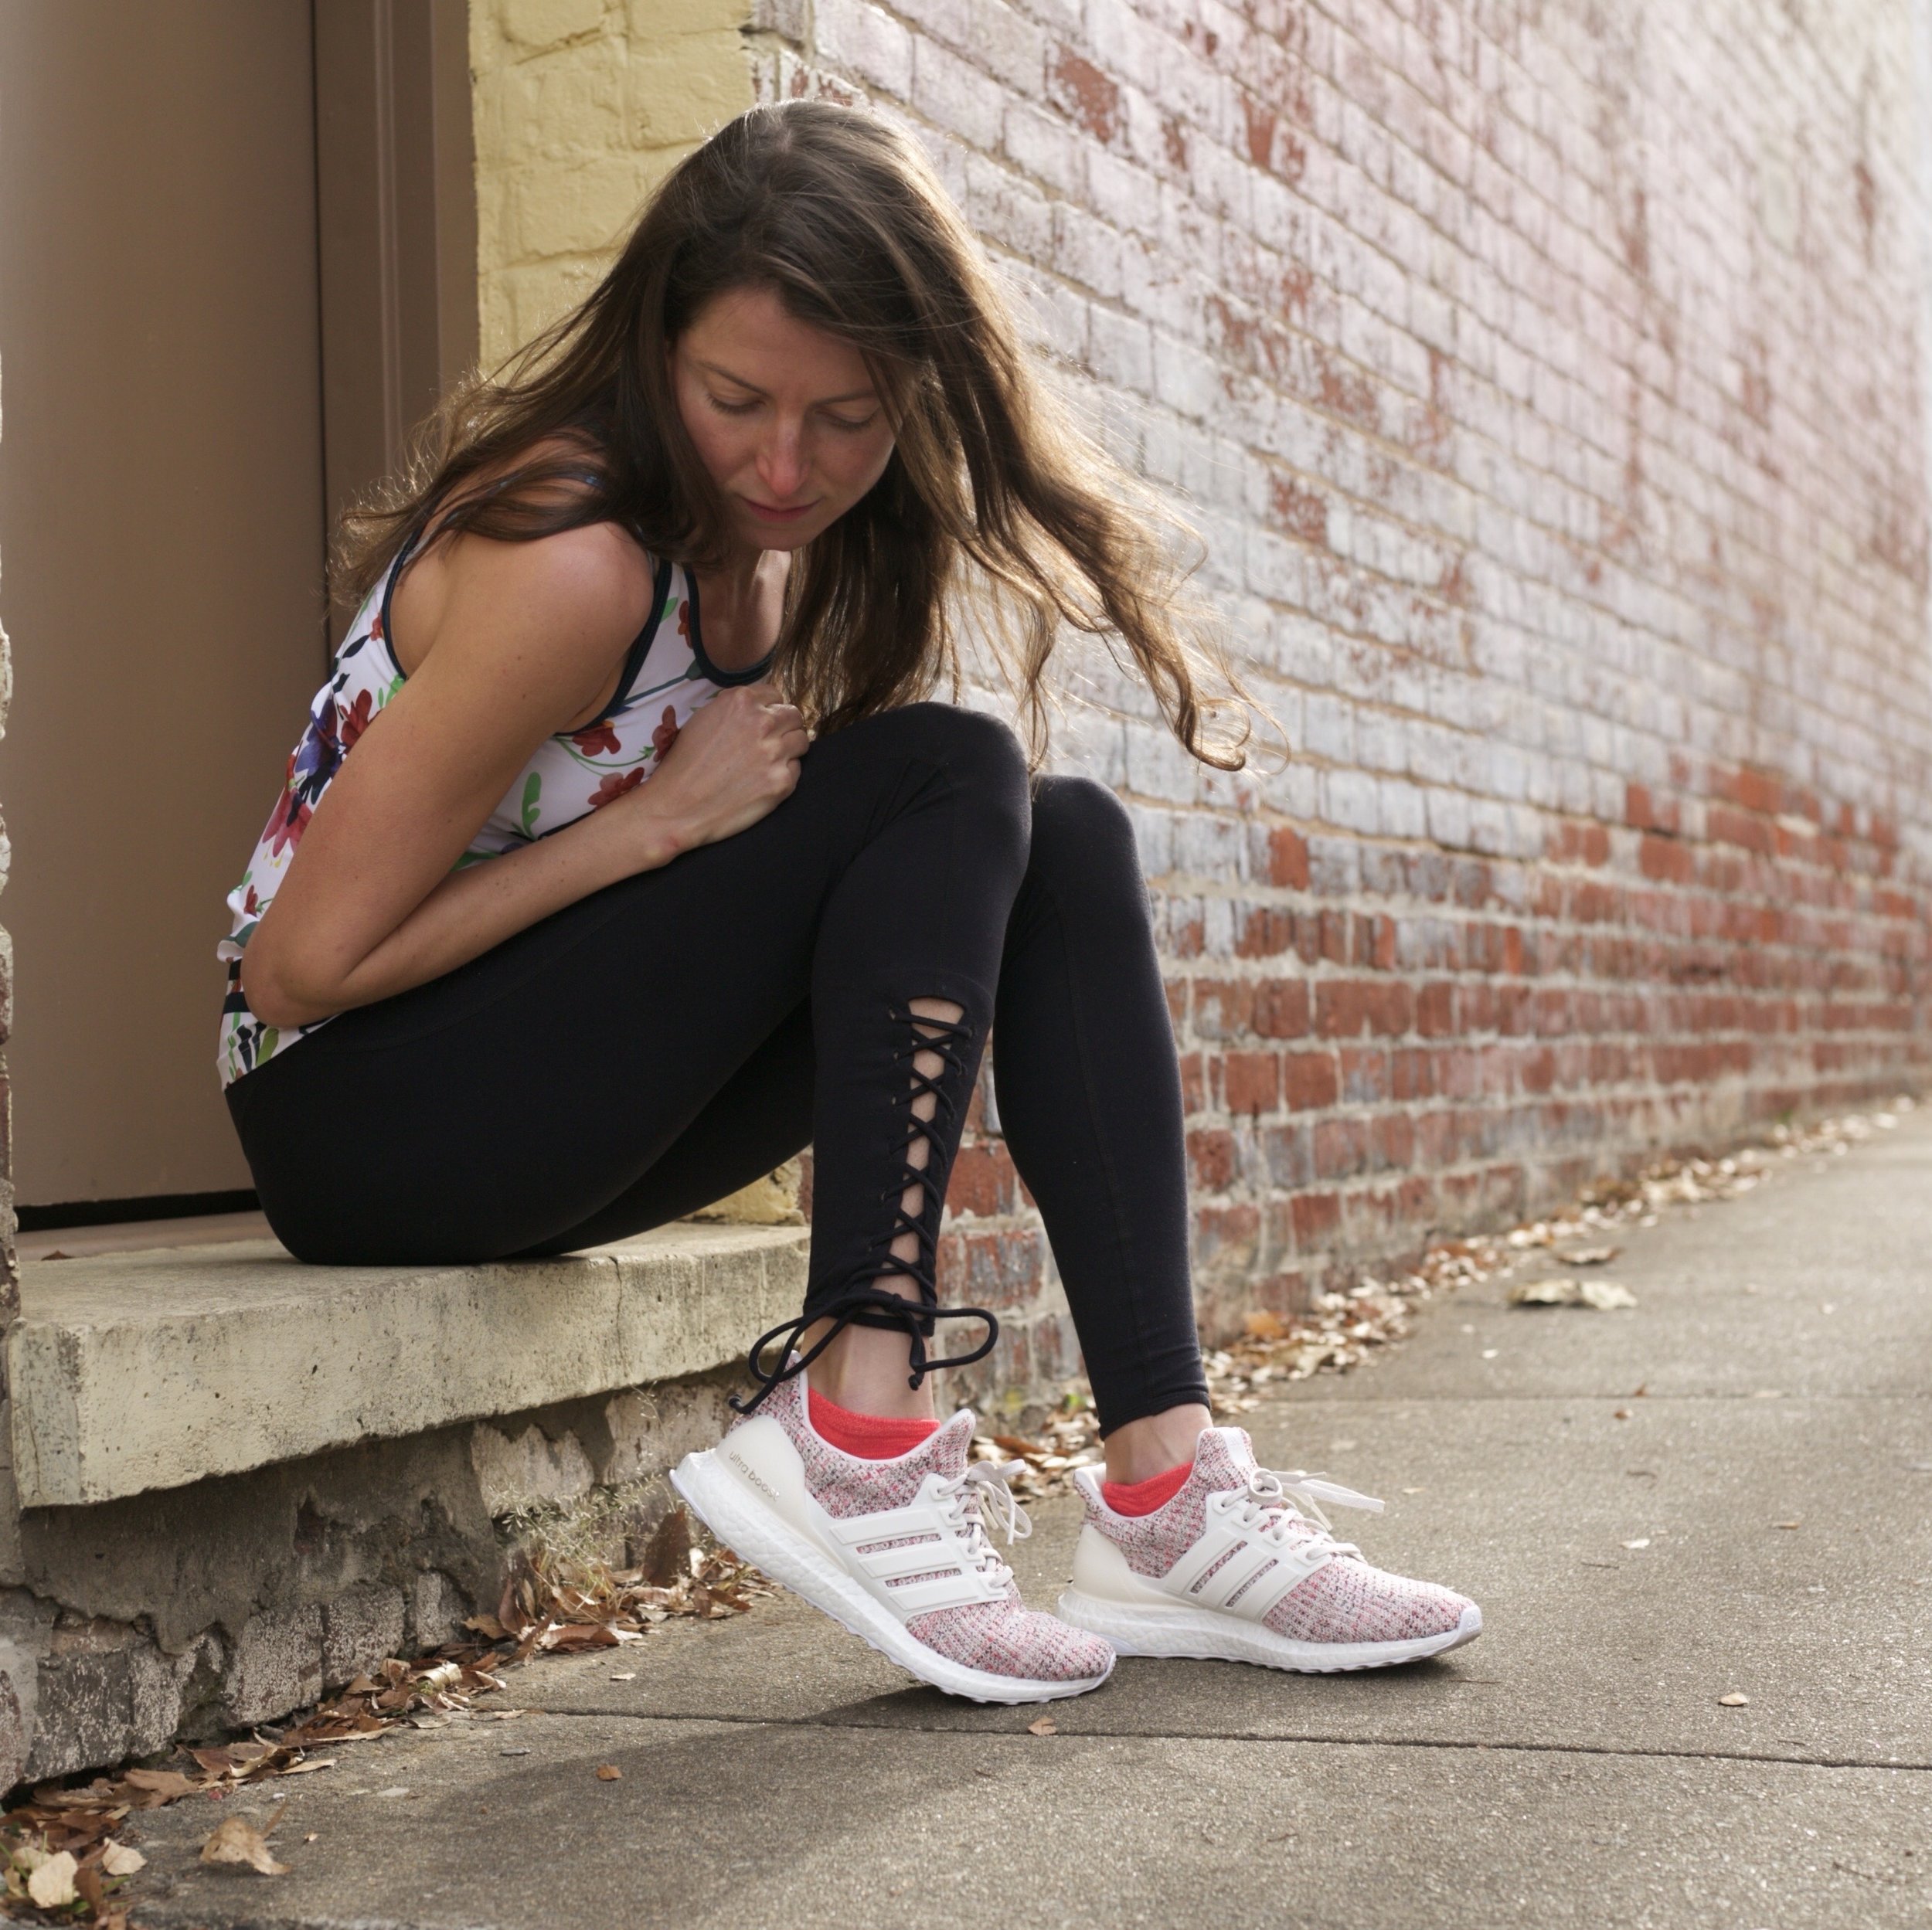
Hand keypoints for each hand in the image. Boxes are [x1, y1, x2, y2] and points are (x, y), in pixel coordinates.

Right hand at [632, 680, 809, 852]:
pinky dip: (784, 774)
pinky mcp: (783, 781)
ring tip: (769, 762)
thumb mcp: (703, 718)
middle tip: (771, 743)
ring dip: (789, 749)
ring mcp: (775, 752)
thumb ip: (735, 710)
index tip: (763, 722)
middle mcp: (762, 722)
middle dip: (785, 727)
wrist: (677, 805)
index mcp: (741, 701)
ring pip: (802, 740)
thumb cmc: (684, 764)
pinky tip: (762, 782)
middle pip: (794, 716)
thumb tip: (758, 709)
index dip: (769, 710)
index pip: (775, 695)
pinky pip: (796, 769)